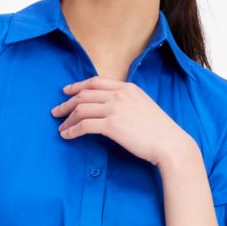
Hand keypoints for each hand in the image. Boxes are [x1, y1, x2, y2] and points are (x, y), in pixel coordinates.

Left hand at [52, 76, 192, 166]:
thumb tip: (110, 108)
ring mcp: (116, 109)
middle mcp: (120, 95)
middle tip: (56, 112)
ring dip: (67, 119)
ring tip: (61, 128)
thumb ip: (127, 102)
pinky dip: (72, 131)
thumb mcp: (143, 107)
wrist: (170, 144)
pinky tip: (67, 136)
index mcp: (128, 88)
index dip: (78, 85)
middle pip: (84, 94)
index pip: (96, 82)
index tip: (67, 91)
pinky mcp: (112, 125)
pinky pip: (84, 125)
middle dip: (67, 103)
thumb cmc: (160, 131)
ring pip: (81, 109)